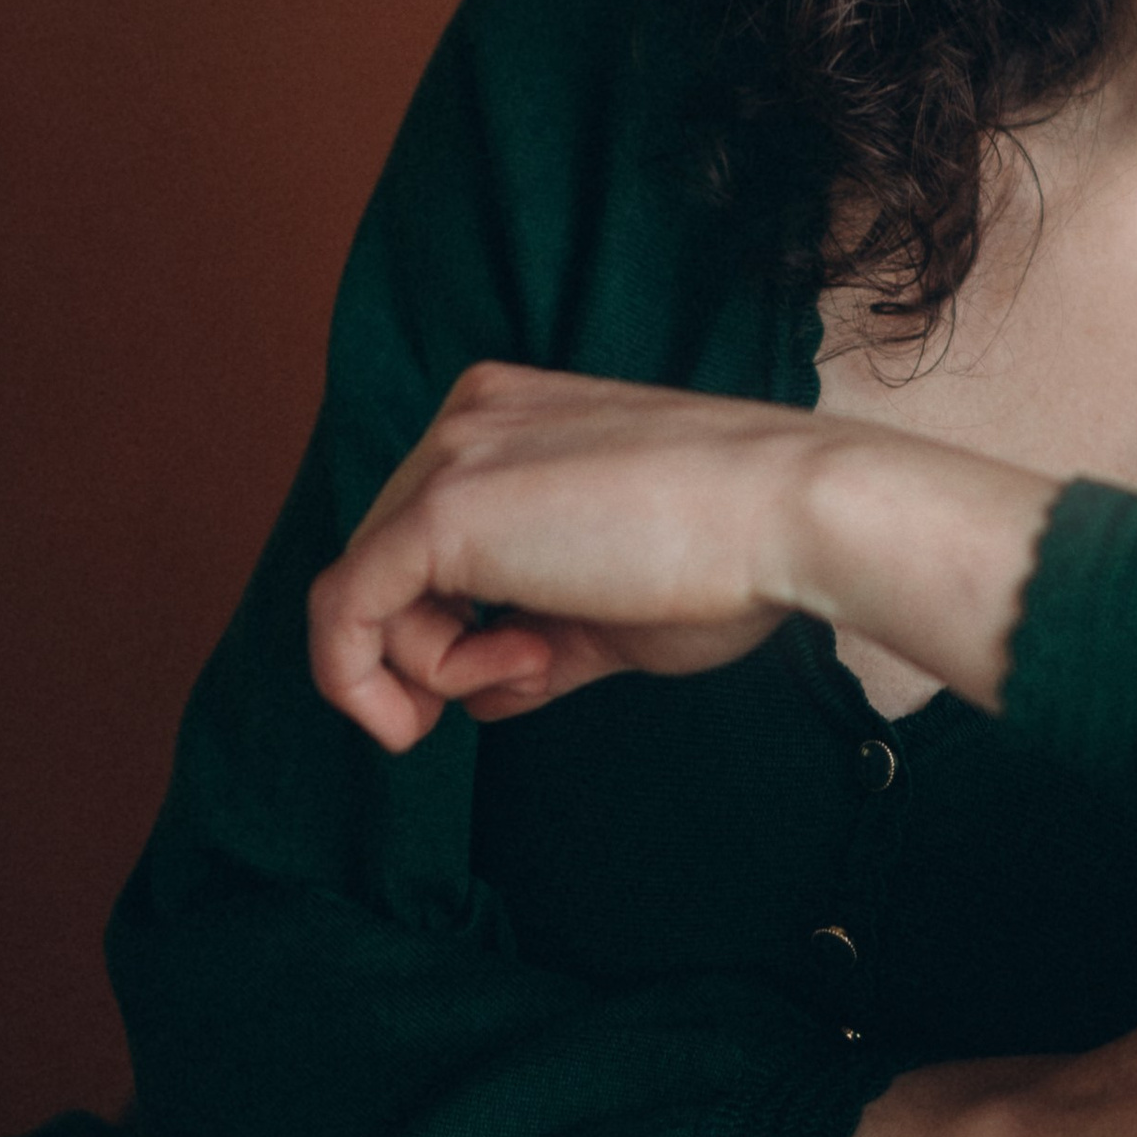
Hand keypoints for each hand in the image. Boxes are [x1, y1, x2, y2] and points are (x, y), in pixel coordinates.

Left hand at [309, 360, 1063, 753]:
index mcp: (514, 417)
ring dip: (434, 666)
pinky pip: (343, 614)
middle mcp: (469, 418)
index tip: (528, 665)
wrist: (793, 513)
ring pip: (369, 591)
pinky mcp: (438, 513)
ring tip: (535, 663)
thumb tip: (480, 696)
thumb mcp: (615, 608)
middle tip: (531, 673)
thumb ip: (537, 640)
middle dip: (439, 649)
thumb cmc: (733, 555)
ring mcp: (450, 456)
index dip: (461, 622)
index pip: (434, 534)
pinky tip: (421, 718)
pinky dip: (364, 684)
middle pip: (393, 561)